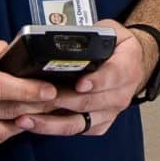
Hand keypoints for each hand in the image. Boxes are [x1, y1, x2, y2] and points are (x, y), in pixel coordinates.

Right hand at [0, 22, 66, 151]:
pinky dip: (1, 136)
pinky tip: (14, 124)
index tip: (52, 90)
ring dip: (22, 123)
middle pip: (4, 112)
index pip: (0, 89)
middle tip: (61, 101)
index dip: (30, 91)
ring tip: (43, 113)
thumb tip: (7, 51)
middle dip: (37, 106)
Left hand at [11, 19, 153, 140]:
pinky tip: (34, 124)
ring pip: (79, 122)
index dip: (96, 82)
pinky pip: (76, 130)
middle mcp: (121, 94)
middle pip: (90, 103)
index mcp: (127, 67)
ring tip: (26, 118)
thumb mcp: (110, 31)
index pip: (113, 76)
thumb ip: (92, 34)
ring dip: (50, 122)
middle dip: (62, 101)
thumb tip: (64, 38)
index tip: (79, 84)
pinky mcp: (100, 124)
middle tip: (38, 98)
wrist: (133, 64)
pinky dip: (53, 129)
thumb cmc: (117, 47)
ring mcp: (110, 112)